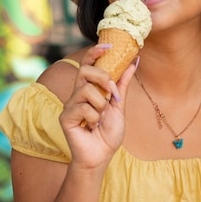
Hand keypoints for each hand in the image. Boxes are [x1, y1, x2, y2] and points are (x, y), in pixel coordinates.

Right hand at [59, 45, 136, 169]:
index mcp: (89, 89)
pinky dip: (95, 118)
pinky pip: (84, 107)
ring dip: (101, 105)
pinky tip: (92, 127)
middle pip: (85, 71)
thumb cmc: (108, 133)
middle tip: (112, 93)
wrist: (101, 156)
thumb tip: (134, 61)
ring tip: (101, 118)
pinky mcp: (66, 117)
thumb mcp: (119, 105)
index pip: (87, 64)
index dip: (95, 53)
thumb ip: (122, 84)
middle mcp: (77, 94)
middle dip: (102, 78)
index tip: (108, 45)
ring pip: (87, 90)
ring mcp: (70, 105)